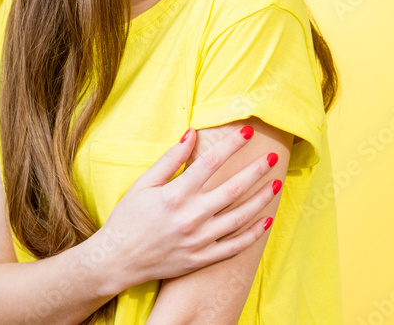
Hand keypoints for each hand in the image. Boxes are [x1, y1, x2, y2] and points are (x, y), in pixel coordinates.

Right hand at [91, 125, 280, 285]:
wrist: (116, 261)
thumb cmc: (127, 218)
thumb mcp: (143, 184)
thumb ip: (169, 160)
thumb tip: (191, 134)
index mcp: (175, 195)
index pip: (210, 163)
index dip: (231, 145)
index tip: (247, 131)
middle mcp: (190, 217)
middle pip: (233, 188)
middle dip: (256, 170)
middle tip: (273, 156)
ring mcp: (198, 240)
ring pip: (239, 217)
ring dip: (261, 199)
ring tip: (277, 184)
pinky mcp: (201, 259)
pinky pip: (234, 247)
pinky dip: (252, 234)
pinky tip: (266, 220)